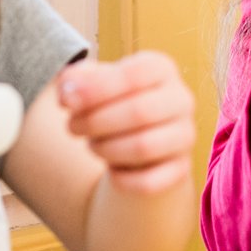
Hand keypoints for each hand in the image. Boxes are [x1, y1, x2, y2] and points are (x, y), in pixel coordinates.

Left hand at [58, 52, 195, 196]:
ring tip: (91, 145)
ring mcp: (184, 135)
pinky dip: (121, 179)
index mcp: (161, 68)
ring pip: (144, 147)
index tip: (66, 102)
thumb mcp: (91, 84)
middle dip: (96, 122)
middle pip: (140, 112)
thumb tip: (68, 93)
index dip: (96, 89)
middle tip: (72, 127)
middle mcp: (181, 99)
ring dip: (106, 149)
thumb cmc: (110, 103)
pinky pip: (148, 181)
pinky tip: (111, 170)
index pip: (134, 74)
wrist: (136, 141)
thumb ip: (74, 81)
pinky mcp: (180, 169)